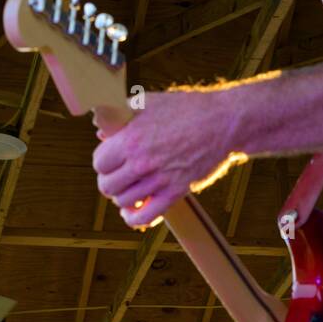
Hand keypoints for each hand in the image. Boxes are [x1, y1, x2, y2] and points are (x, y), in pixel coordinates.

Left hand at [92, 88, 243, 227]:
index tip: (111, 161)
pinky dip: (134, 218)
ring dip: (123, 197)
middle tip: (119, 176)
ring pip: (123, 202)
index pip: (99, 162)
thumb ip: (121, 117)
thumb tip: (101, 132)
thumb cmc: (187, 109)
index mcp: (131, 138)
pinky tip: (133, 211)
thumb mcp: (149, 102)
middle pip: (107, 186)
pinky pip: (145, 217)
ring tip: (130, 189)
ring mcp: (159, 179)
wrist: (223, 122)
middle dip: (110, 181)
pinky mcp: (175, 193)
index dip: (103, 162)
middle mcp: (142, 161)